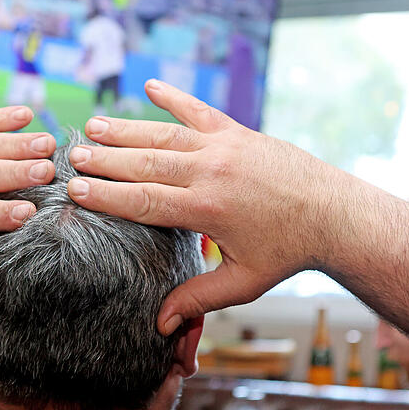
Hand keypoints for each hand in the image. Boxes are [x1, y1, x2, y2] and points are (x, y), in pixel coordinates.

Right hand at [66, 80, 347, 333]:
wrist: (336, 215)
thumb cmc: (288, 252)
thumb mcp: (243, 282)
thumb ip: (199, 297)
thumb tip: (160, 323)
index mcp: (207, 210)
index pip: (143, 201)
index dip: (107, 196)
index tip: (76, 190)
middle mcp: (212, 172)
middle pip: (145, 164)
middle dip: (105, 160)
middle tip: (72, 156)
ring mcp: (225, 147)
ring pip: (164, 135)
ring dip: (126, 129)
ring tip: (93, 126)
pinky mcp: (239, 132)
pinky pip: (199, 111)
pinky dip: (174, 97)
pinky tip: (149, 86)